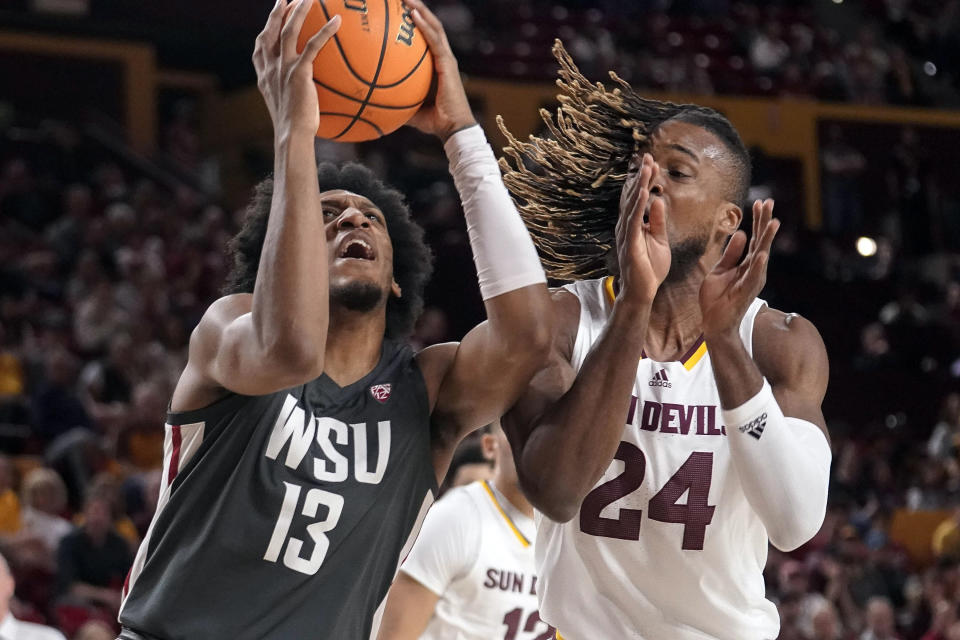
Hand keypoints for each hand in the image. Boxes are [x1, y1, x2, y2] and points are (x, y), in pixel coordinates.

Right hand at [253, 0, 340, 138]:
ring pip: (288, 30)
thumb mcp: (288, 107)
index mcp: (265, 75)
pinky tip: (337, 21)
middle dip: (278, 12)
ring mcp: (283, 68)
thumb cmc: (294, 127)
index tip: (274, 16)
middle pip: (271, 31)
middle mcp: (270, 67)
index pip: (261, 47)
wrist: (292, 135)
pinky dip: (325, 31)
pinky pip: (312, 45)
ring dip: (298, 11)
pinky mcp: (299, 72)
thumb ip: (292, 93)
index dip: (266, 29)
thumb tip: (309, 93)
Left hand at [404, 0, 475, 139]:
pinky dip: (424, 25)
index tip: (399, 12)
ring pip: (434, 27)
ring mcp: (447, 58)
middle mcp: (443, 57)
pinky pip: (435, 40)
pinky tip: (413, 15)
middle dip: (416, 9)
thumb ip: (398, 102)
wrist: (453, 129)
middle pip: (431, 26)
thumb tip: (376, 104)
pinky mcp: (448, 63)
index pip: (426, 38)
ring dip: (420, 10)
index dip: (415, 22)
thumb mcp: (411, 110)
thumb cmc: (435, 122)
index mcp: (436, 65)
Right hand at [615, 153, 669, 304]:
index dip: (644, 180)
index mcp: (634, 225)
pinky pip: (634, 220)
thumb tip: (659, 200)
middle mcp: (627, 226)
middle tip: (647, 156)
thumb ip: (658, 221)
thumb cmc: (650, 269)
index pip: (637, 198)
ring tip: (646, 167)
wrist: (642, 292)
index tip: (652, 163)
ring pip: (632, 204)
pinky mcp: (630, 243)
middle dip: (640, 176)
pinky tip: (642, 191)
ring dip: (639, 184)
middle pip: (632, 196)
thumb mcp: (660, 240)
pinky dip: (638, 204)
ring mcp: (626, 234)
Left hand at [699, 199, 779, 337]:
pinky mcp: (745, 293)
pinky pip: (752, 277)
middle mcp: (754, 270)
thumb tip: (740, 232)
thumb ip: (731, 254)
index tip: (761, 202)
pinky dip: (758, 266)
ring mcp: (751, 281)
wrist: (713, 323)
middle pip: (761, 242)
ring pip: (761, 256)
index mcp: (747, 264)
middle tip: (769, 202)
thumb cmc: (717, 298)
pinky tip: (762, 254)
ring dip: (767, 240)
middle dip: (765, 222)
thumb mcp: (720, 270)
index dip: (758, 220)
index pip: (754, 238)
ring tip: (773, 223)